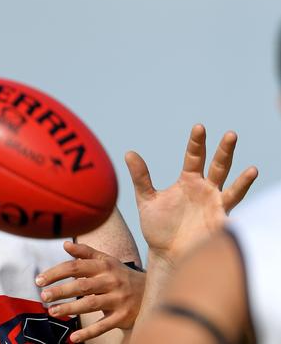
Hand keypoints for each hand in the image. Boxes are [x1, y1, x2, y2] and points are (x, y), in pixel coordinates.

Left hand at [35, 241, 145, 342]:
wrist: (151, 291)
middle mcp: (110, 281)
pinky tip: (73, 337)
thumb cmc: (119, 274)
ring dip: (69, 308)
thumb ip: (85, 253)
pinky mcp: (122, 316)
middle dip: (60, 290)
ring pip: (90, 304)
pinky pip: (103, 325)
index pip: (76, 266)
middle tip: (43, 296)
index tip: (40, 279)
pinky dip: (88, 333)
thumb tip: (65, 244)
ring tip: (52, 311)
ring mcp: (117, 299)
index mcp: (104, 265)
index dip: (56, 272)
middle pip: (82, 285)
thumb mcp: (105, 260)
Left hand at [126, 124, 257, 262]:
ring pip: (233, 189)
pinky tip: (246, 209)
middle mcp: (206, 190)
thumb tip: (129, 153)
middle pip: (219, 166)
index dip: (197, 142)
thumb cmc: (158, 227)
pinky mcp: (221, 224)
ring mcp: (216, 206)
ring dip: (243, 180)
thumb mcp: (147, 200)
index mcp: (188, 181)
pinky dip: (241, 213)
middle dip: (225, 151)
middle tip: (231, 135)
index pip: (194, 156)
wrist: (166, 255)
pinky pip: (234, 217)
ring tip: (253, 169)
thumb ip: (141, 177)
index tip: (199, 127)